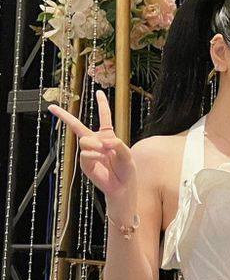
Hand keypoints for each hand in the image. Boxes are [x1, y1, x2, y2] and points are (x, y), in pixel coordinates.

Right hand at [49, 90, 137, 211]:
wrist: (121, 187)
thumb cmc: (126, 169)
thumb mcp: (127, 154)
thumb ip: (118, 144)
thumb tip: (103, 142)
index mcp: (107, 136)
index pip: (104, 117)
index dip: (102, 104)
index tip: (99, 92)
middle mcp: (96, 141)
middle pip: (77, 125)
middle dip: (64, 115)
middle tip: (51, 107)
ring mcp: (88, 152)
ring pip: (85, 140)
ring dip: (95, 145)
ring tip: (104, 153)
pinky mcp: (85, 163)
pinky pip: (85, 153)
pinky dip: (94, 154)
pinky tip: (100, 159)